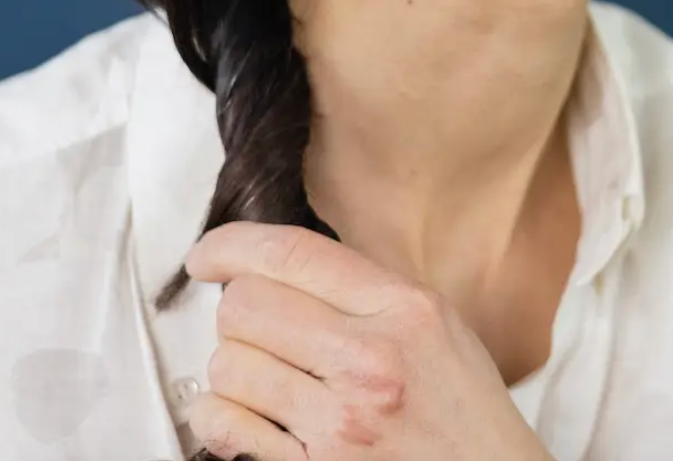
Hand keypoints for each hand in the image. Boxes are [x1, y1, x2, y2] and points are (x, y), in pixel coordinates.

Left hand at [183, 221, 553, 460]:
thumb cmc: (463, 408)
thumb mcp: (436, 321)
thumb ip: (367, 287)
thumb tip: (284, 262)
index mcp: (402, 308)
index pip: (291, 253)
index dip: (232, 245)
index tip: (208, 255)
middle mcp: (370, 360)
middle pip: (245, 305)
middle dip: (238, 312)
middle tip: (257, 326)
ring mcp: (339, 424)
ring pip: (229, 365)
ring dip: (235, 368)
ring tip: (268, 376)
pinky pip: (226, 427)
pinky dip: (222, 417)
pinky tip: (249, 414)